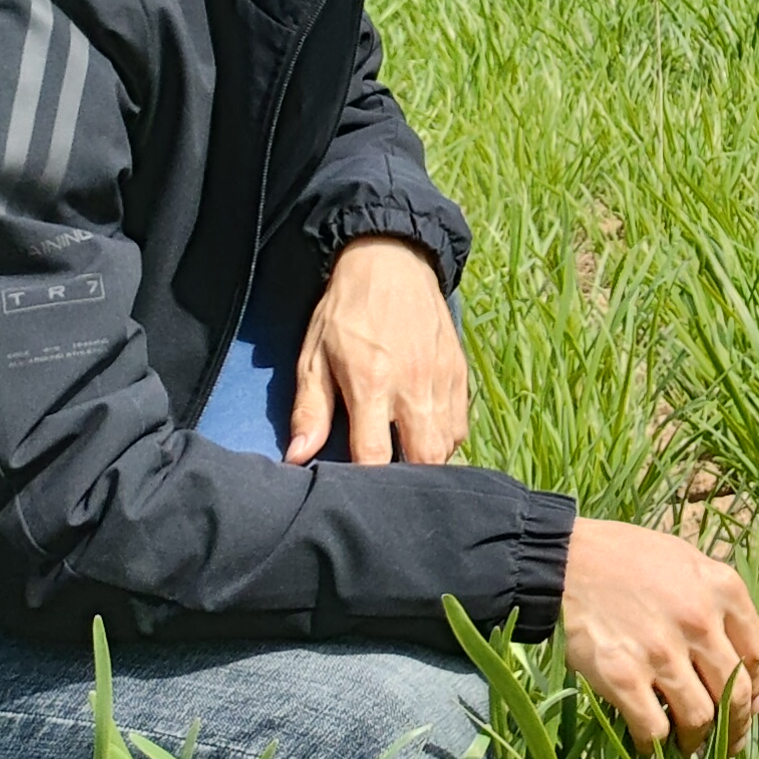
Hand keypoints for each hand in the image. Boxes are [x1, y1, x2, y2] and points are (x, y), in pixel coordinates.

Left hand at [292, 235, 472, 466]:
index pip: (375, 457)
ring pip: (448, 445)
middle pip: (425, 459)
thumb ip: (310, 410)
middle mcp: (414, 387)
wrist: (392, 262)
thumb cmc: (345, 312)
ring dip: (428, 461)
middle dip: (408, 480)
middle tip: (386, 489)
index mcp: (372, 384)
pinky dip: (445, 439)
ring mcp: (442, 379)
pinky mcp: (459, 371)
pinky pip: (460, 423)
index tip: (356, 497)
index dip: (367, 484)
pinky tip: (423, 436)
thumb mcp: (314, 357)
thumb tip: (298, 457)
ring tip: (404, 464)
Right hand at [557, 516, 758, 750]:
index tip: (750, 705)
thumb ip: (721, 606)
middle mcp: (700, 621)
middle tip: (728, 740)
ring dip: (697, 740)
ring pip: (700, 718)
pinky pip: (654, 728)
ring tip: (688, 745)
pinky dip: (656, 745)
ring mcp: (662, 651)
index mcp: (723, 590)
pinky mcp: (623, 676)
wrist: (568, 561)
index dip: (757, 687)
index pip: (757, 652)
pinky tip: (651, 744)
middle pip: (735, 692)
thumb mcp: (691, 564)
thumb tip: (743, 662)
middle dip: (736, 725)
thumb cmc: (632, 559)